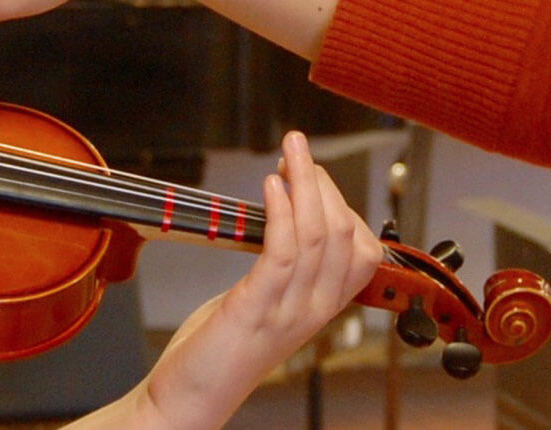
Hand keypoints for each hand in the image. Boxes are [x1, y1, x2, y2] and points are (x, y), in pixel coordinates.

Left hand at [134, 132, 384, 427]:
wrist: (189, 401)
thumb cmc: (220, 350)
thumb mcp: (265, 304)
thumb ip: (282, 269)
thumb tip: (282, 215)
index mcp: (321, 308)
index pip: (362, 250)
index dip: (340, 203)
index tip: (309, 173)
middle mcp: (314, 310)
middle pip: (343, 234)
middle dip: (322, 182)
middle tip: (296, 150)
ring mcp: (288, 311)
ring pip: (318, 237)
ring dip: (305, 185)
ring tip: (290, 153)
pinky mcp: (255, 310)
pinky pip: (283, 255)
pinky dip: (281, 214)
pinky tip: (269, 189)